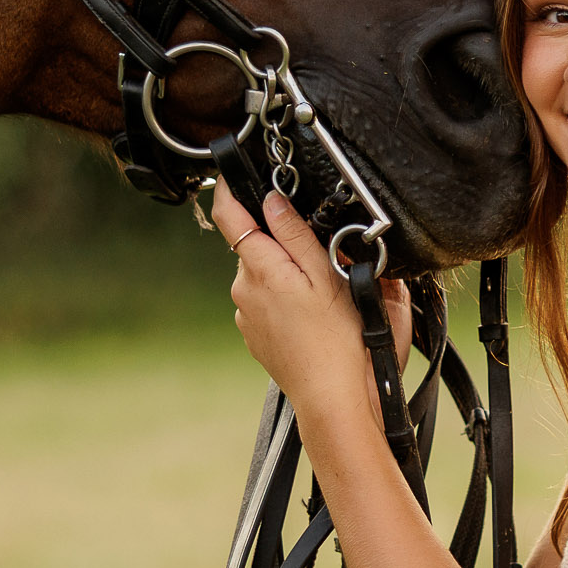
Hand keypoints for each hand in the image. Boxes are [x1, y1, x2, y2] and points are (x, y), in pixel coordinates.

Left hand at [212, 181, 409, 426]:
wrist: (331, 396)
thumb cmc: (339, 339)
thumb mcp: (326, 277)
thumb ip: (295, 235)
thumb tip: (272, 200)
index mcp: (260, 269)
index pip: (230, 216)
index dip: (229, 189)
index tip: (231, 171)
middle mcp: (243, 290)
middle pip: (254, 247)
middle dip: (281, 243)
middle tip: (322, 256)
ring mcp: (245, 315)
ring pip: (263, 276)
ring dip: (286, 274)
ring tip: (323, 295)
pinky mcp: (254, 335)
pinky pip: (266, 303)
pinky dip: (286, 301)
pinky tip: (313, 318)